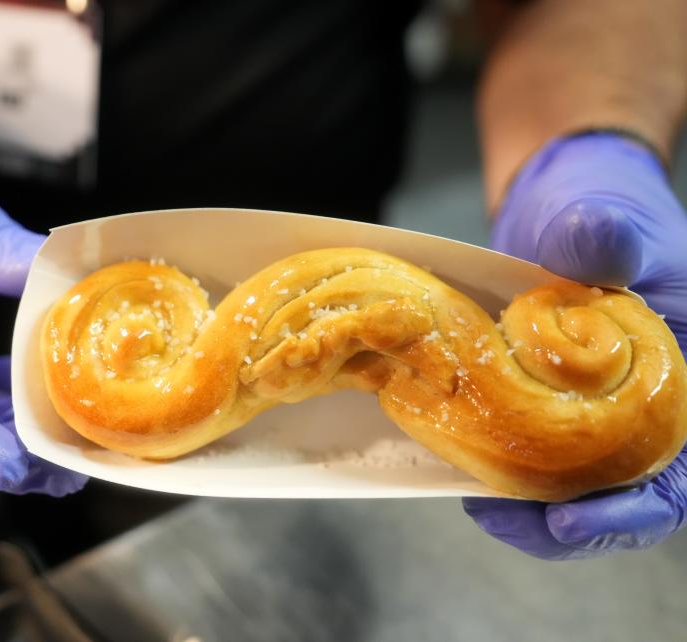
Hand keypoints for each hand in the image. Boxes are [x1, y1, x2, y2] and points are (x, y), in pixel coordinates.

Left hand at [465, 132, 686, 558]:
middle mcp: (645, 411)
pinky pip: (522, 451)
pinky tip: (455, 459)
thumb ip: (609, 232)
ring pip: (566, 487)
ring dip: (520, 505)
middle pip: (617, 499)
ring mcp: (592, 412)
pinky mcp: (543, 405)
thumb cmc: (603, 208)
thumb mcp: (609, 213)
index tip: (571, 519)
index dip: (633, 511)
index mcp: (682, 382)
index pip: (676, 475)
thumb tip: (596, 242)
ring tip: (471, 497)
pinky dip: (494, 465)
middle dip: (557, 524)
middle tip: (497, 515)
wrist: (560, 206)